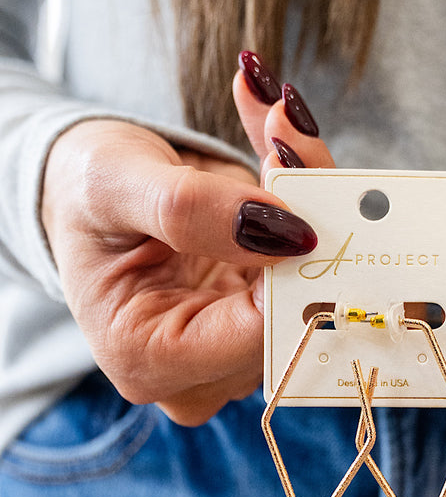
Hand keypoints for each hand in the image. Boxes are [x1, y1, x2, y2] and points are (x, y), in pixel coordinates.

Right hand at [41, 102, 326, 424]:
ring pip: (310, 285)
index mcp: (147, 356)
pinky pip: (309, 264)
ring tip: (283, 126)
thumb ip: (190, 210)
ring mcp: (236, 345)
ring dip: (311, 200)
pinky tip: (285, 144)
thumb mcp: (114, 184)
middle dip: (306, 218)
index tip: (293, 183)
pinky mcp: (261, 313)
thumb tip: (284, 233)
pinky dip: (306, 201)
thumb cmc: (83, 194)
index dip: (288, 265)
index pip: (254, 333)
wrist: (88, 192)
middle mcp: (199, 369)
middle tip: (292, 139)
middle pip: (291, 312)